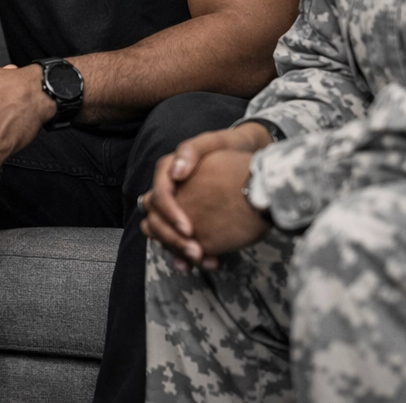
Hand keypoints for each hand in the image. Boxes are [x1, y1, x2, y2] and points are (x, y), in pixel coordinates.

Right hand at [141, 124, 269, 267]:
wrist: (251, 160)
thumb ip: (191, 151)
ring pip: (164, 234)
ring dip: (179, 251)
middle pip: (154, 220)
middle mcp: (169, 193)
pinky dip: (190, 255)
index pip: (159, 198)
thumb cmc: (229, 148)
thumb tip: (175, 172)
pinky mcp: (193, 221)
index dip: (170, 214)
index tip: (189, 229)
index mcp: (167, 173)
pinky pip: (182, 241)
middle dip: (172, 239)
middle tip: (196, 252)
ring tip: (204, 261)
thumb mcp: (212, 143)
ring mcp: (179, 209)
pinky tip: (210, 263)